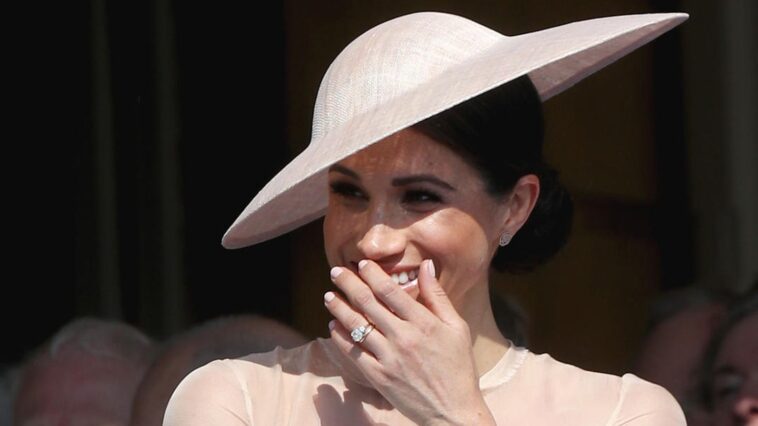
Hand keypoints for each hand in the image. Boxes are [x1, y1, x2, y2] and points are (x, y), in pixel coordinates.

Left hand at [323, 259, 495, 425]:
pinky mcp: (379, 377)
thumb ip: (437, 295)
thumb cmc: (458, 367)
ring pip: (356, 326)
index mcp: (424, 323)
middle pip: (368, 304)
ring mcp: (389, 358)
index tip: (361, 263)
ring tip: (328, 296)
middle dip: (349, 284)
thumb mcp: (457, 327)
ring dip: (339, 308)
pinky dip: (341, 338)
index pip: (390, 291)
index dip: (372, 274)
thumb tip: (426, 265)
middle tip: (335, 272)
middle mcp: (403, 338)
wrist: (453, 411)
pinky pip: (354, 353)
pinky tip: (334, 326)